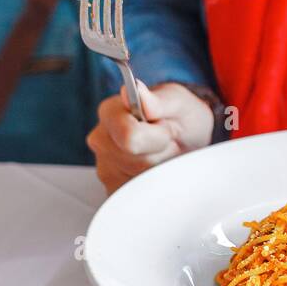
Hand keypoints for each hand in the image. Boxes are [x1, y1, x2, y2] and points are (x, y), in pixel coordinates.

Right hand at [86, 81, 214, 193]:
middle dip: (160, 153)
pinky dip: (154, 183)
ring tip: (162, 153)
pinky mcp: (113, 188)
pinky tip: (156, 168)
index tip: (165, 128)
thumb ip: (157, 100)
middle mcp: (100, 139)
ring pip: (138, 180)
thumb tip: (136, 90)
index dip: (158, 137)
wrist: (186, 137)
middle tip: (167, 141)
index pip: (129, 137)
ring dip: (159, 169)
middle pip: (136, 162)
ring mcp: (104, 167)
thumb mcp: (178, 102)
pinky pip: (137, 194)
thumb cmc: (180, 116)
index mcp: (110, 111)